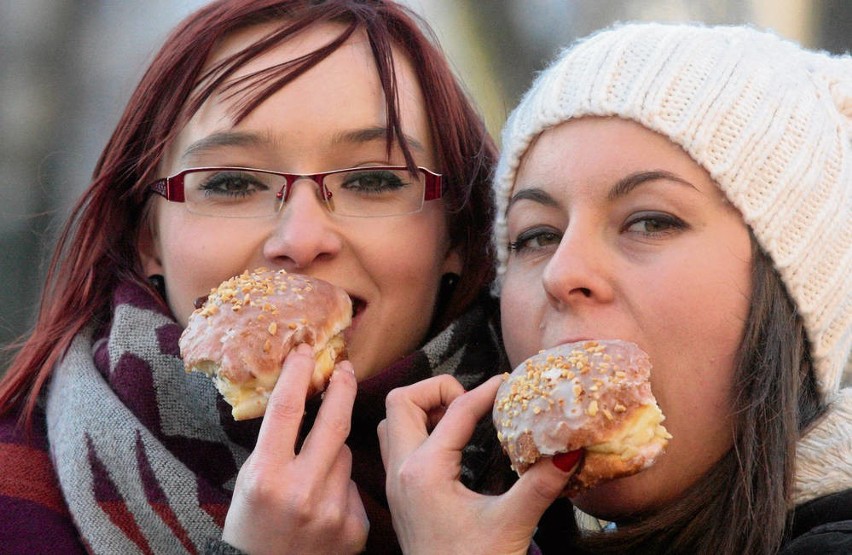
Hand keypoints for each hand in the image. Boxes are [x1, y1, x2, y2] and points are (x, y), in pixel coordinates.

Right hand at [223, 344, 368, 553]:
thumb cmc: (251, 527)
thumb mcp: (249, 481)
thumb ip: (275, 445)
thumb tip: (303, 397)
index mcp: (265, 476)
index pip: (287, 408)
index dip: (299, 373)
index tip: (306, 350)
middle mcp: (301, 491)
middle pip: (334, 422)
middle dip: (342, 388)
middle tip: (346, 369)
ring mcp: (333, 510)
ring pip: (346, 455)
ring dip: (334, 453)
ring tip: (313, 477)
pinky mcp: (355, 527)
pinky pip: (353, 486)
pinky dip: (341, 487)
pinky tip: (325, 507)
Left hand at [379, 375, 579, 554]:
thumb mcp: (512, 524)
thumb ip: (540, 484)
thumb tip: (570, 450)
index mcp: (424, 472)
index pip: (455, 411)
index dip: (485, 391)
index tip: (508, 382)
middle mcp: (401, 471)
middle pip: (401, 402)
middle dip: (437, 390)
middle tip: (472, 402)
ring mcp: (395, 483)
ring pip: (391, 422)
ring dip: (422, 410)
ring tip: (460, 419)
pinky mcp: (400, 496)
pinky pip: (396, 445)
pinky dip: (418, 431)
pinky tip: (450, 445)